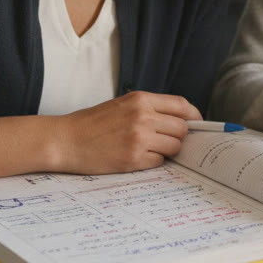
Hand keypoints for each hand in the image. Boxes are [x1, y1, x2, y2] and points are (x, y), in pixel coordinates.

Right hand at [55, 91, 199, 172]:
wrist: (65, 140)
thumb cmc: (92, 123)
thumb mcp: (122, 105)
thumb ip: (150, 109)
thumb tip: (181, 120)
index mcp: (140, 99)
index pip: (182, 106)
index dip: (194, 117)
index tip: (196, 124)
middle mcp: (143, 117)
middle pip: (182, 129)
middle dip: (179, 137)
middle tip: (167, 140)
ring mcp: (139, 138)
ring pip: (174, 147)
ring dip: (167, 150)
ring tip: (148, 149)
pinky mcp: (133, 159)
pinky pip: (159, 162)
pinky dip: (153, 161)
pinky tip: (137, 157)